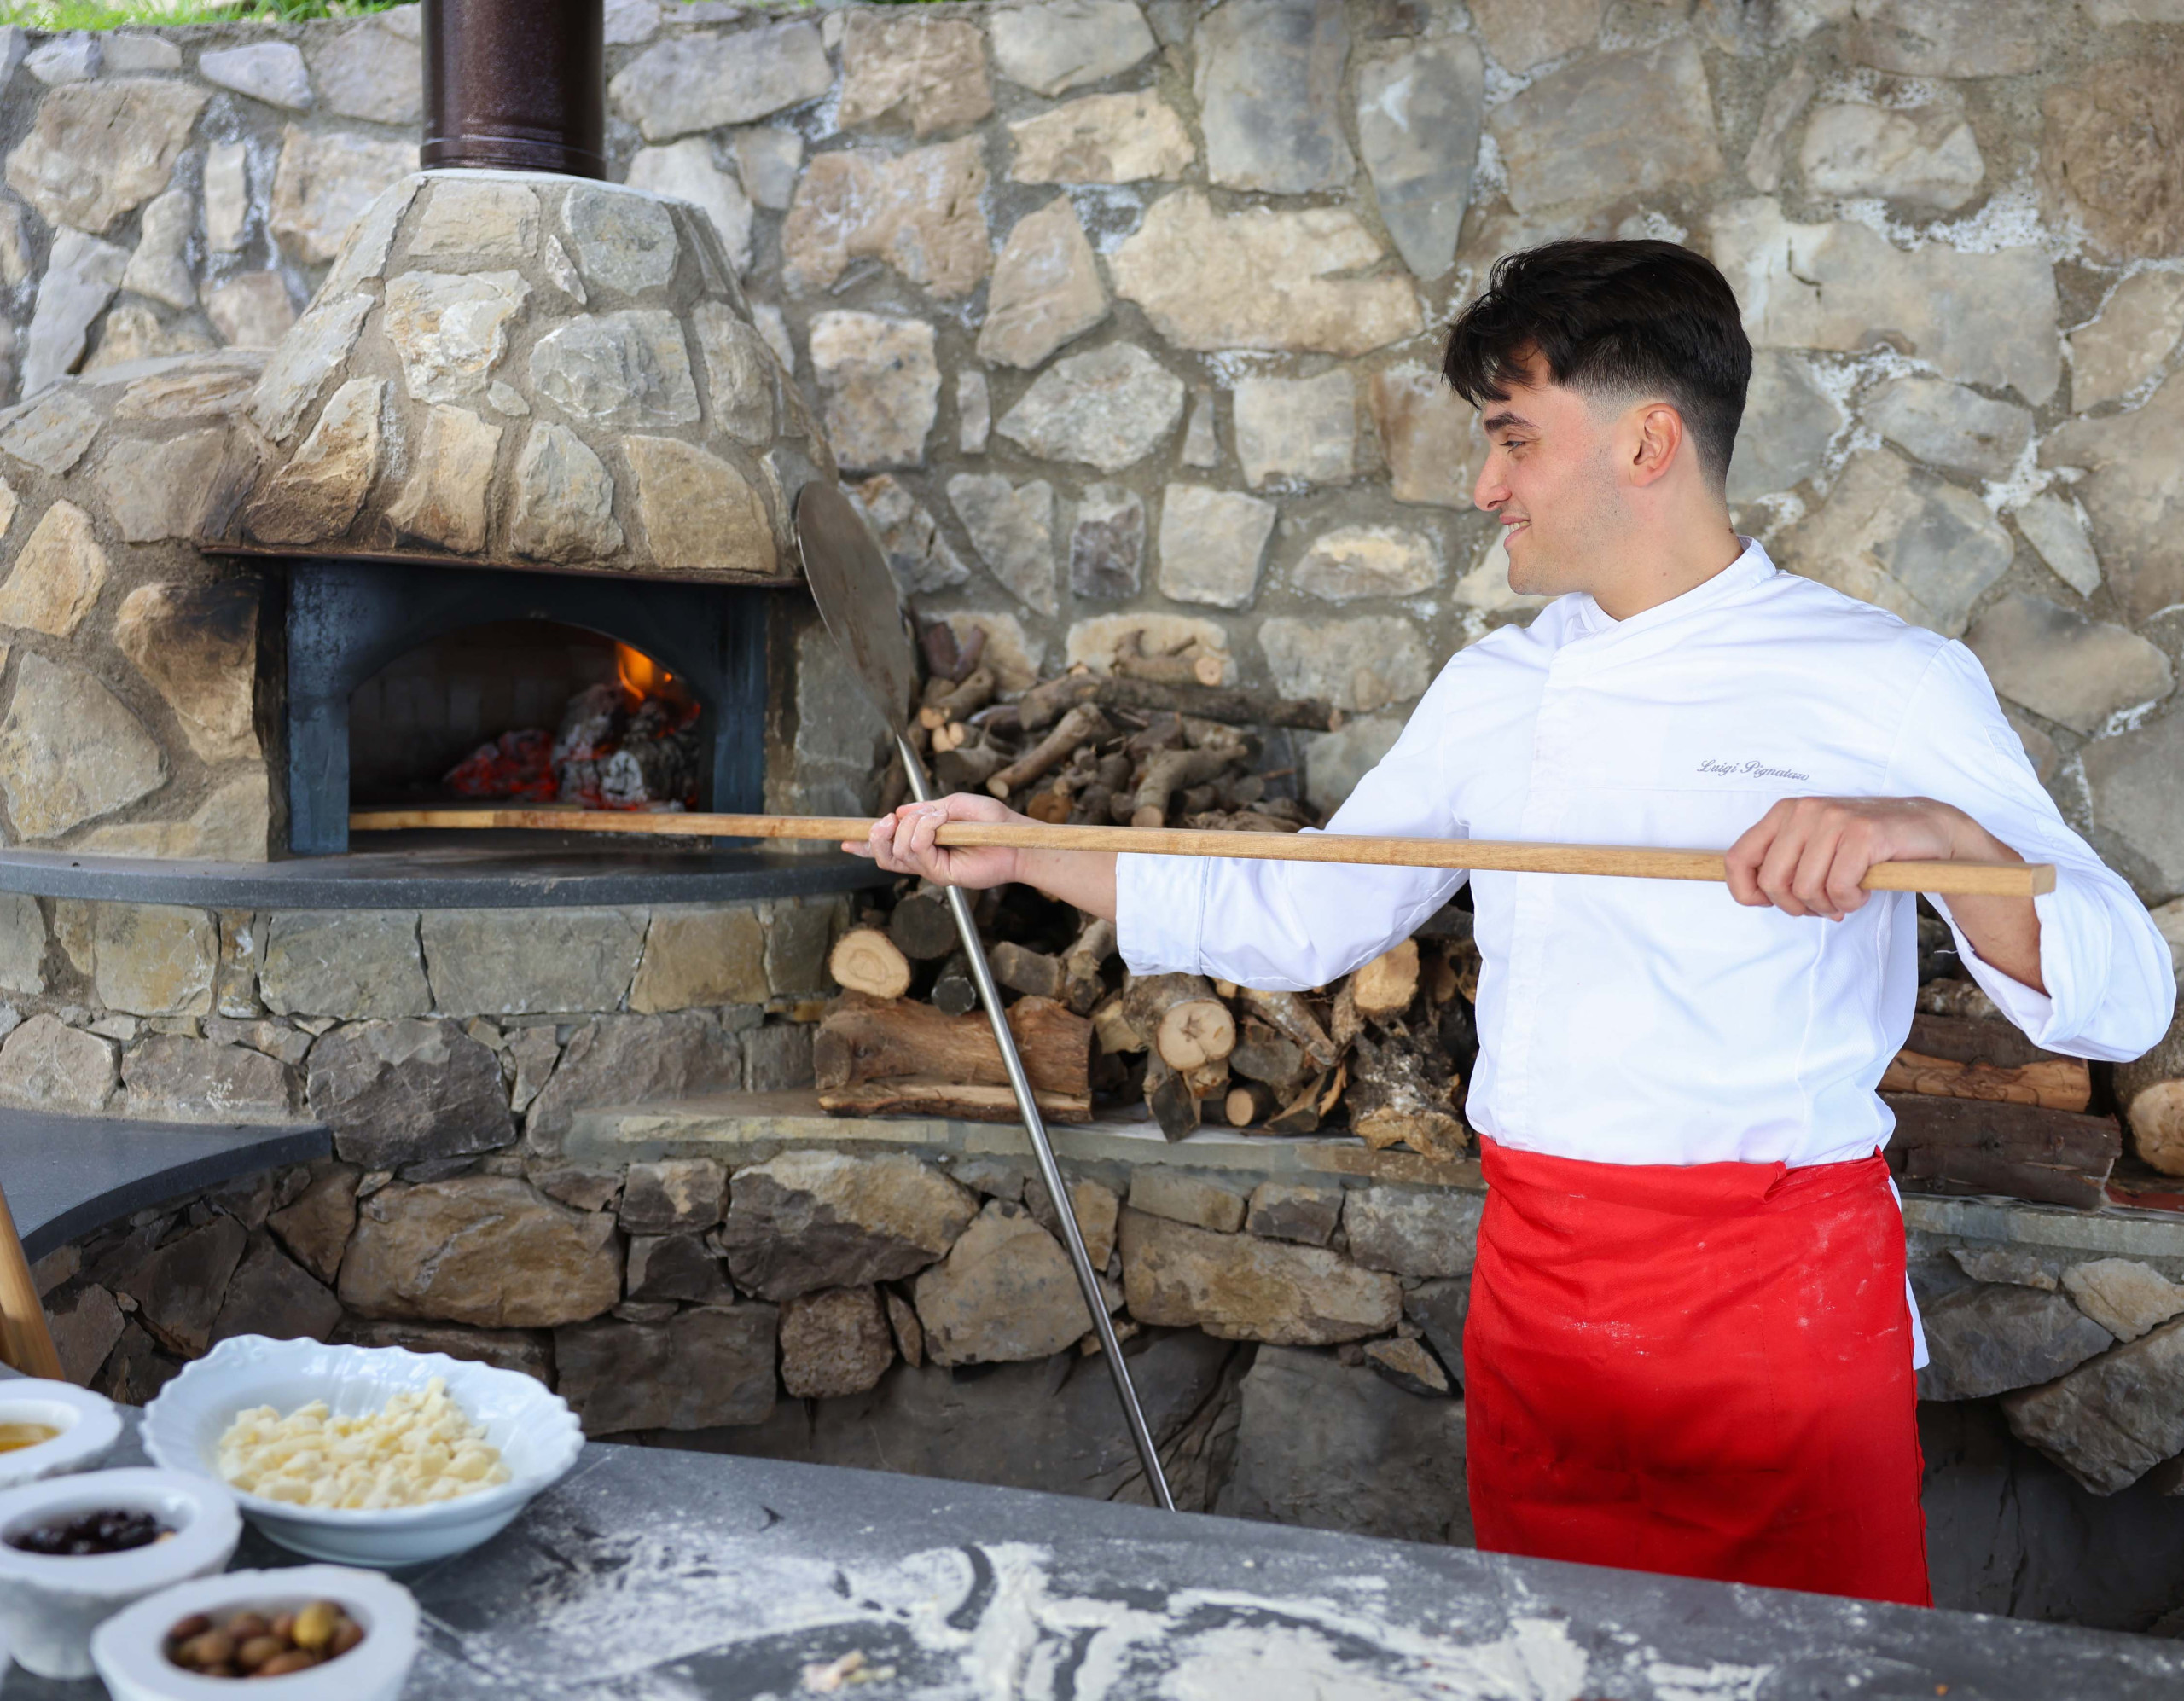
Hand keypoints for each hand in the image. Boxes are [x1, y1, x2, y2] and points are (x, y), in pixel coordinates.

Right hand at [844, 792, 1028, 889]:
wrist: (1016, 839)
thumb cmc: (992, 822)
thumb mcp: (956, 804)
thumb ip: (928, 808)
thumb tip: (901, 812)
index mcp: (923, 842)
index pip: (887, 847)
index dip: (865, 845)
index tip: (846, 840)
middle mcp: (923, 857)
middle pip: (883, 854)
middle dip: (878, 834)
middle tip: (889, 820)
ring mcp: (931, 867)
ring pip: (897, 852)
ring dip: (909, 828)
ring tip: (932, 816)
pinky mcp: (942, 875)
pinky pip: (918, 852)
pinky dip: (923, 831)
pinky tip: (939, 821)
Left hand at [1725, 796, 2006, 921]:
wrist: (1925, 828)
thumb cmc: (1863, 846)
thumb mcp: (1814, 847)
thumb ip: (1782, 864)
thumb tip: (1753, 895)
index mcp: (1784, 813)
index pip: (1738, 859)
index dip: (1746, 892)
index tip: (1770, 903)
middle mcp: (1804, 810)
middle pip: (1772, 882)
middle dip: (1795, 906)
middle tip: (1821, 905)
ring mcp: (1833, 819)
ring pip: (1806, 889)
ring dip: (1827, 906)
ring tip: (1846, 896)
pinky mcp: (1863, 834)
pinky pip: (1839, 888)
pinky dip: (1850, 902)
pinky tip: (1862, 892)